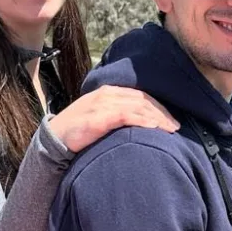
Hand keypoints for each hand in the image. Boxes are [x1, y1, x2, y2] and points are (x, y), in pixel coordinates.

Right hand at [47, 86, 177, 153]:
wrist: (54, 138)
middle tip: (177, 127)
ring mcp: (103, 104)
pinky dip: (142, 120)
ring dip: (158, 118)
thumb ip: (117, 116)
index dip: (159, 107)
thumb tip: (138, 125)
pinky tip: (154, 128)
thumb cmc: (78, 131)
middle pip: (143, 100)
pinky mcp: (99, 116)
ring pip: (138, 107)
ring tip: (171, 130)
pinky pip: (126, 115)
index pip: (140, 96)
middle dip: (163, 113)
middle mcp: (108, 94)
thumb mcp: (100, 117)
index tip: (172, 120)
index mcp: (109, 92)